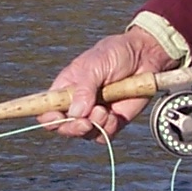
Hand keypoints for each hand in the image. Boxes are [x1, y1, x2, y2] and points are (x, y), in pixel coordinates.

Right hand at [40, 28, 169, 138]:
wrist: (144, 56)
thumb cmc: (115, 54)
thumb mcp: (95, 65)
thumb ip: (84, 88)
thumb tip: (75, 113)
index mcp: (66, 88)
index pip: (47, 109)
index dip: (48, 117)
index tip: (56, 119)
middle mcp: (77, 104)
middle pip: (64, 127)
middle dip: (73, 127)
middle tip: (86, 121)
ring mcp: (95, 114)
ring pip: (84, 134)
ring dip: (94, 126)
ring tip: (105, 110)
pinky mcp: (113, 121)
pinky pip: (104, 136)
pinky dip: (108, 129)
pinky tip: (114, 115)